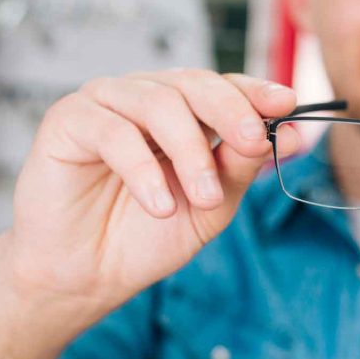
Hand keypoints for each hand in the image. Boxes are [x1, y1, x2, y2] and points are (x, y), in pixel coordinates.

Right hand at [3, 69, 300, 309]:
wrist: (87, 275)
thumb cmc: (146, 237)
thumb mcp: (210, 206)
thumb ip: (241, 167)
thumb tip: (291, 134)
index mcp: (183, 111)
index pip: (223, 87)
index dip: (255, 90)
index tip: (287, 102)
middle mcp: (145, 97)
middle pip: (194, 84)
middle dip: (231, 113)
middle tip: (252, 144)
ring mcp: (106, 104)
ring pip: (159, 103)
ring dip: (190, 152)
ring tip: (203, 198)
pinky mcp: (68, 120)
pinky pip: (112, 131)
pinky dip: (143, 169)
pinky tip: (160, 205)